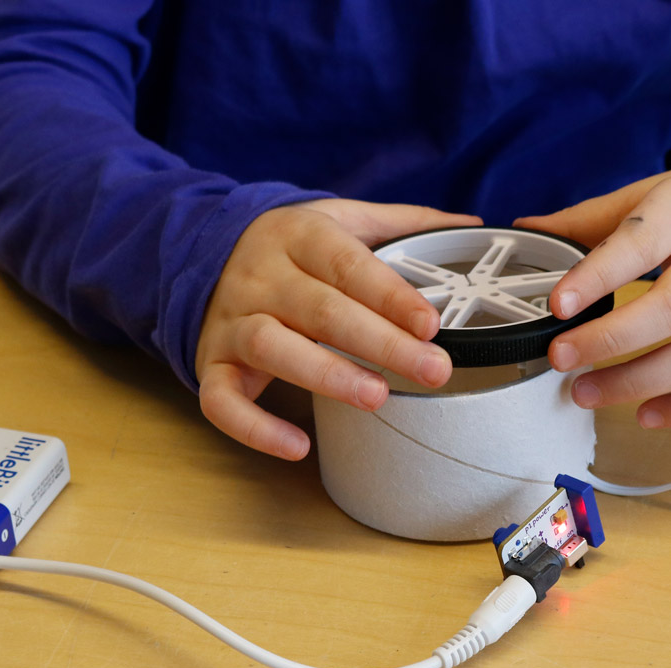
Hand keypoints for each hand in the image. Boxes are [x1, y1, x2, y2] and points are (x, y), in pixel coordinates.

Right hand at [196, 198, 480, 459]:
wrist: (202, 254)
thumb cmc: (289, 248)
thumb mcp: (339, 219)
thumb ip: (402, 223)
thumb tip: (469, 225)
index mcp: (298, 236)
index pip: (347, 264)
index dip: (390, 295)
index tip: (430, 324)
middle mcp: (261, 277)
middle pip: (321, 310)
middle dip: (381, 343)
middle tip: (431, 369)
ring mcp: (232, 321)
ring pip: (272, 347)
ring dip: (326, 374)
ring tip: (376, 397)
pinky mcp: (210, 363)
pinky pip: (221, 400)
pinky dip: (255, 428)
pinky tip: (298, 445)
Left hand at [515, 156, 670, 427]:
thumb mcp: (665, 189)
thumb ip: (596, 217)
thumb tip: (529, 229)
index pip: (643, 241)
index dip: (598, 274)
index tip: (557, 302)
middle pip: (670, 309)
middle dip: (609, 341)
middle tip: (560, 357)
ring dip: (637, 383)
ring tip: (584, 393)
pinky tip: (646, 414)